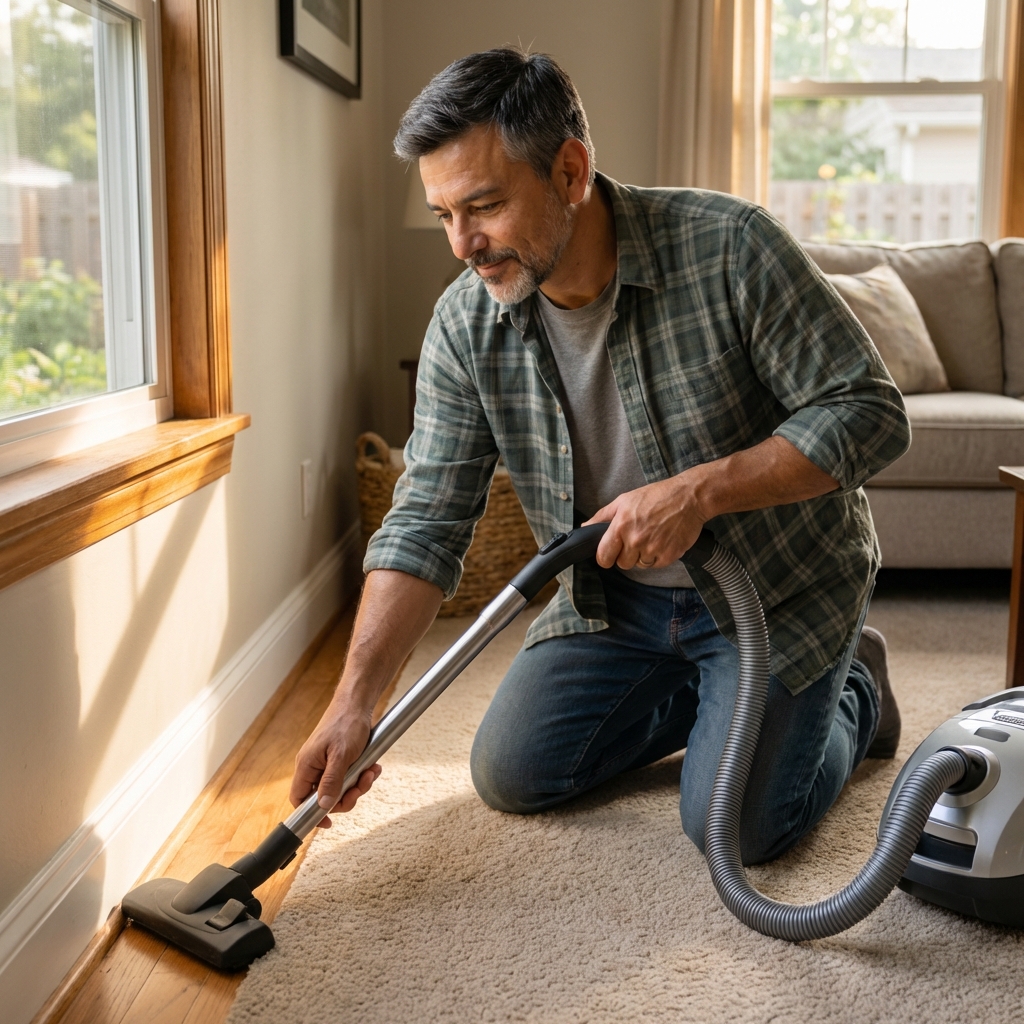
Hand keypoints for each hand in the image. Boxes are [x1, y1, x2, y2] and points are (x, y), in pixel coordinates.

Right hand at [289, 699, 381, 828]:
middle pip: (325, 797)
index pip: (299, 799)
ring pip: (340, 788)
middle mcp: (314, 766)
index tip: (328, 823)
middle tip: (362, 784)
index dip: (311, 814)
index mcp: (306, 765)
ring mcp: (327, 763)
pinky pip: (349, 777)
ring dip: (359, 784)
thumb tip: (323, 807)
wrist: (357, 703)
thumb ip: (331, 782)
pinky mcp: (340, 759)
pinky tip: (373, 767)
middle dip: (347, 795)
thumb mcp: (341, 755)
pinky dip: (362, 775)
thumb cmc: (346, 724)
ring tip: (371, 772)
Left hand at [583, 473, 705, 570]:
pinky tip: (662, 540)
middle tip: (636, 538)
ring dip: (643, 556)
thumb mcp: (624, 500)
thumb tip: (586, 527)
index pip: (604, 557)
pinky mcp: (668, 556)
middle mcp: (635, 540)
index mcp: (621, 526)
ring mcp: (653, 549)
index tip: (610, 553)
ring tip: (651, 537)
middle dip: (627, 554)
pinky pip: (655, 565)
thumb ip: (602, 516)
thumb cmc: (656, 496)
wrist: (689, 498)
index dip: (606, 556)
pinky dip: (657, 556)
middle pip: (622, 564)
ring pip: (639, 565)